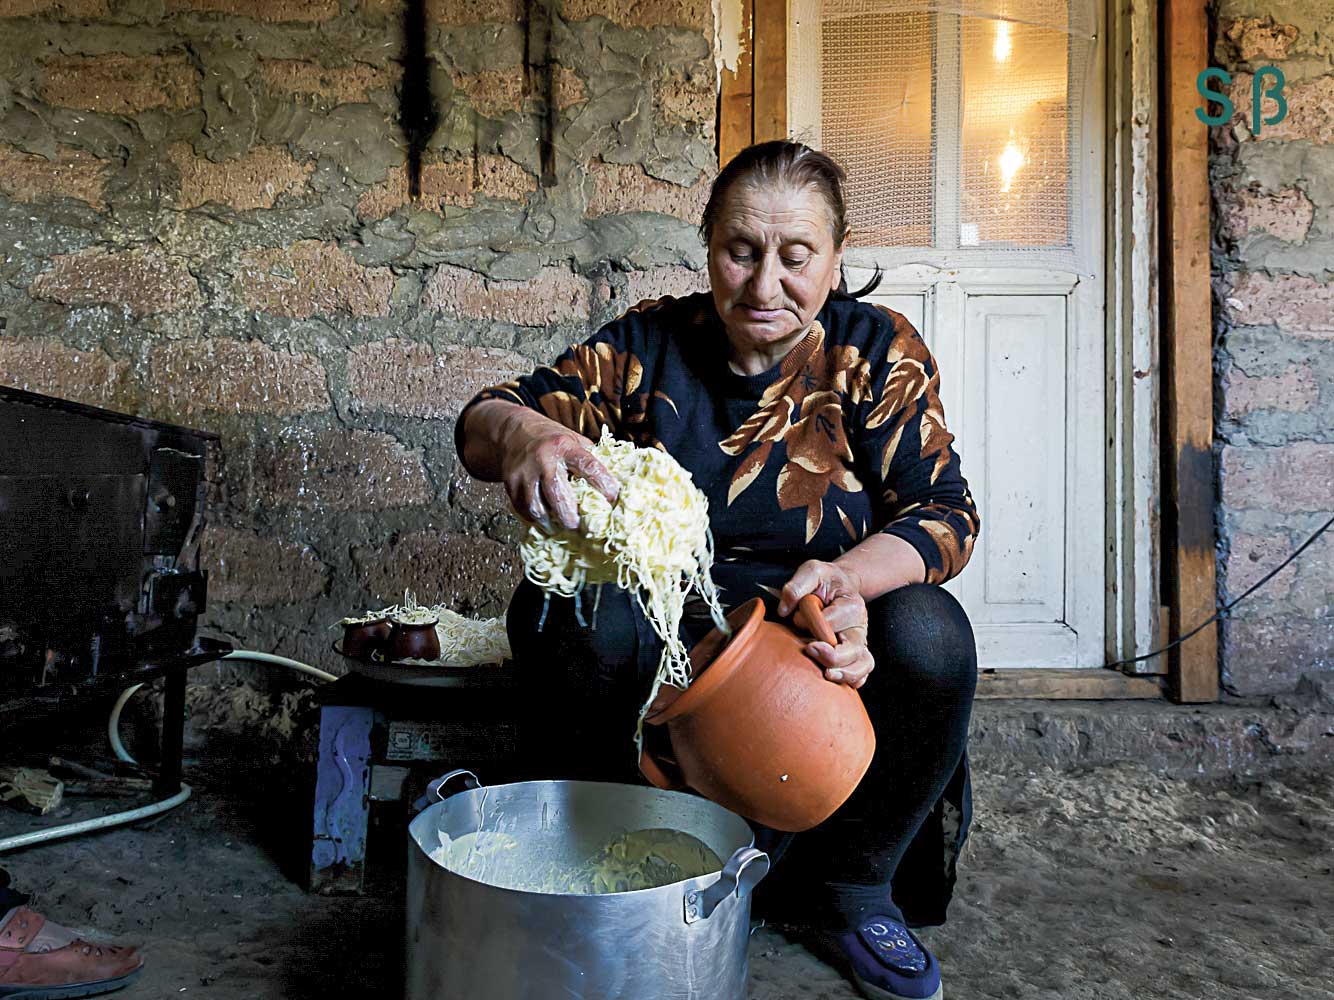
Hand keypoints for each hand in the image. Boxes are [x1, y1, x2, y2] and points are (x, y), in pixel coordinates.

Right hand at [498, 410, 618, 532]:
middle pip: (557, 493)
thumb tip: (613, 484)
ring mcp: (524, 472)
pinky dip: (534, 518)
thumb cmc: (550, 439)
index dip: (602, 483)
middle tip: (578, 526)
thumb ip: (589, 459)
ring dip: (550, 522)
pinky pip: (522, 508)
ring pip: (536, 506)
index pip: (587, 466)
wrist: (513, 430)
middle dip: (569, 515)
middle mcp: (544, 459)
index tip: (613, 498)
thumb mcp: (573, 440)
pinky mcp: (510, 483)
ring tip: (559, 528)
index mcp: (565, 446)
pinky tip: (544, 520)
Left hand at [777, 559, 873, 688]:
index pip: (833, 620)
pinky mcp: (855, 654)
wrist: (839, 585)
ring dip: (845, 673)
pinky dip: (852, 680)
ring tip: (826, 675)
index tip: (798, 617)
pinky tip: (835, 679)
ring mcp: (859, 642)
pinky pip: (862, 673)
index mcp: (851, 605)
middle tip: (809, 649)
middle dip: (832, 655)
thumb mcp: (811, 571)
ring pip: (862, 665)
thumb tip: (785, 609)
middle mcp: (860, 626)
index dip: (813, 622)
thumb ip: (796, 585)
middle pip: (853, 648)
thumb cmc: (825, 580)